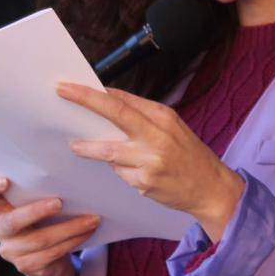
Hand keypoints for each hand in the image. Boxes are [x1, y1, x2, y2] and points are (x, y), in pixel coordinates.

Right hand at [0, 175, 96, 275]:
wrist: (50, 262)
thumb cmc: (46, 224)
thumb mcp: (40, 208)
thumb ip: (42, 196)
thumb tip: (70, 179)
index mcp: (2, 209)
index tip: (5, 180)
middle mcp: (3, 230)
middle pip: (14, 220)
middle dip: (37, 211)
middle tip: (59, 202)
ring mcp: (12, 251)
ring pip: (40, 239)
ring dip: (70, 228)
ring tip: (92, 219)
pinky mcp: (26, 267)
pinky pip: (51, 254)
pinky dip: (73, 241)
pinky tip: (87, 232)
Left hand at [58, 82, 245, 241]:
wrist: (211, 188)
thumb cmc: (188, 155)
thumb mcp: (172, 128)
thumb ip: (142, 118)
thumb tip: (107, 106)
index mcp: (163, 116)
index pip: (122, 99)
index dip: (95, 93)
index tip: (72, 87)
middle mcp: (157, 135)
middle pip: (115, 113)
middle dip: (86, 101)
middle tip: (62, 92)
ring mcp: (151, 160)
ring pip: (109, 152)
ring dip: (88, 148)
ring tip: (75, 145)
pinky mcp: (146, 182)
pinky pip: (121, 174)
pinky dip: (120, 171)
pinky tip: (133, 172)